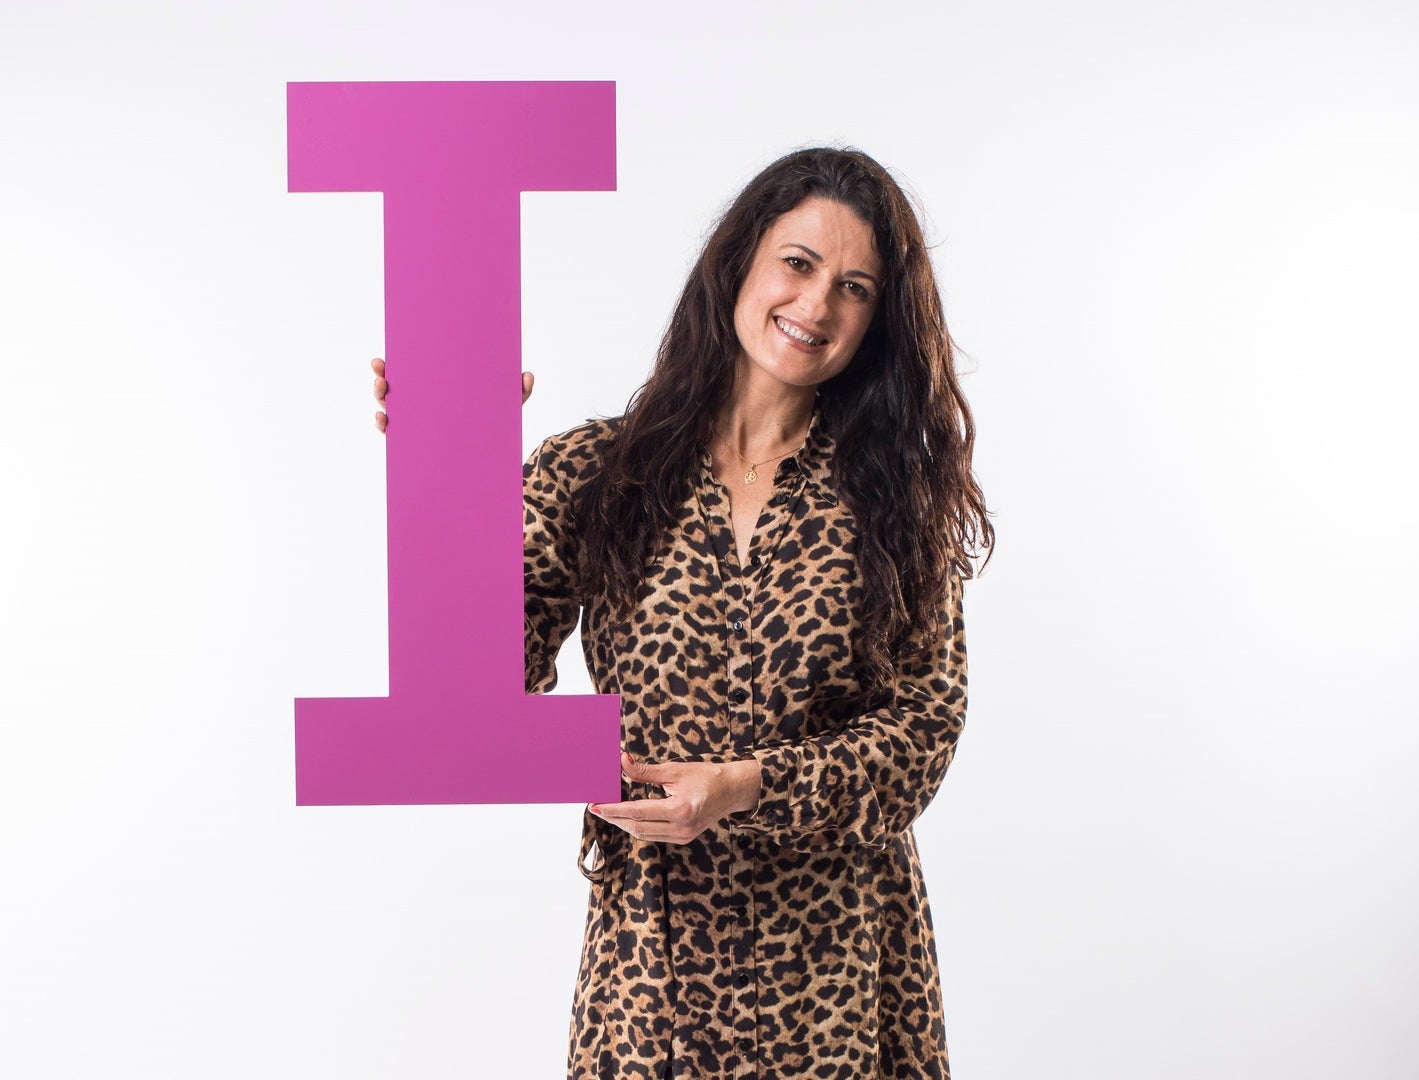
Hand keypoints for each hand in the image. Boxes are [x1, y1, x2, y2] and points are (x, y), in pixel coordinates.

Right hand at [372, 357, 533, 433]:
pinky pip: (394, 436)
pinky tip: (384, 422)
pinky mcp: (416, 444)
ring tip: (382, 390)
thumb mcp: (506, 407)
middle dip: (381, 377)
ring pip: (390, 410)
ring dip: (380, 399)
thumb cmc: (493, 426)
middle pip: (394, 389)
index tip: (384, 357)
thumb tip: (527, 375)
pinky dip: (385, 428)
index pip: (412, 372)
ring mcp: (417, 425)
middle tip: (380, 369)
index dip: (394, 365)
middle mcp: (423, 405)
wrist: (493, 462)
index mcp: (438, 389)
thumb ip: (517, 392)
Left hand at [590, 752, 761, 844]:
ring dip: (624, 824)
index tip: (596, 805)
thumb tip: (622, 762)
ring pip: (644, 834)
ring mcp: (684, 836)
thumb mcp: (676, 770)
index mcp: (681, 810)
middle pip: (637, 827)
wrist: (734, 790)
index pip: (637, 812)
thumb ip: (646, 771)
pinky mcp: (684, 838)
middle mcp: (682, 828)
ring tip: (608, 812)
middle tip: (596, 808)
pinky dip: (639, 827)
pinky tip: (628, 817)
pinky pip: (654, 835)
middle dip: (614, 818)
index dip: (613, 809)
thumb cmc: (708, 776)